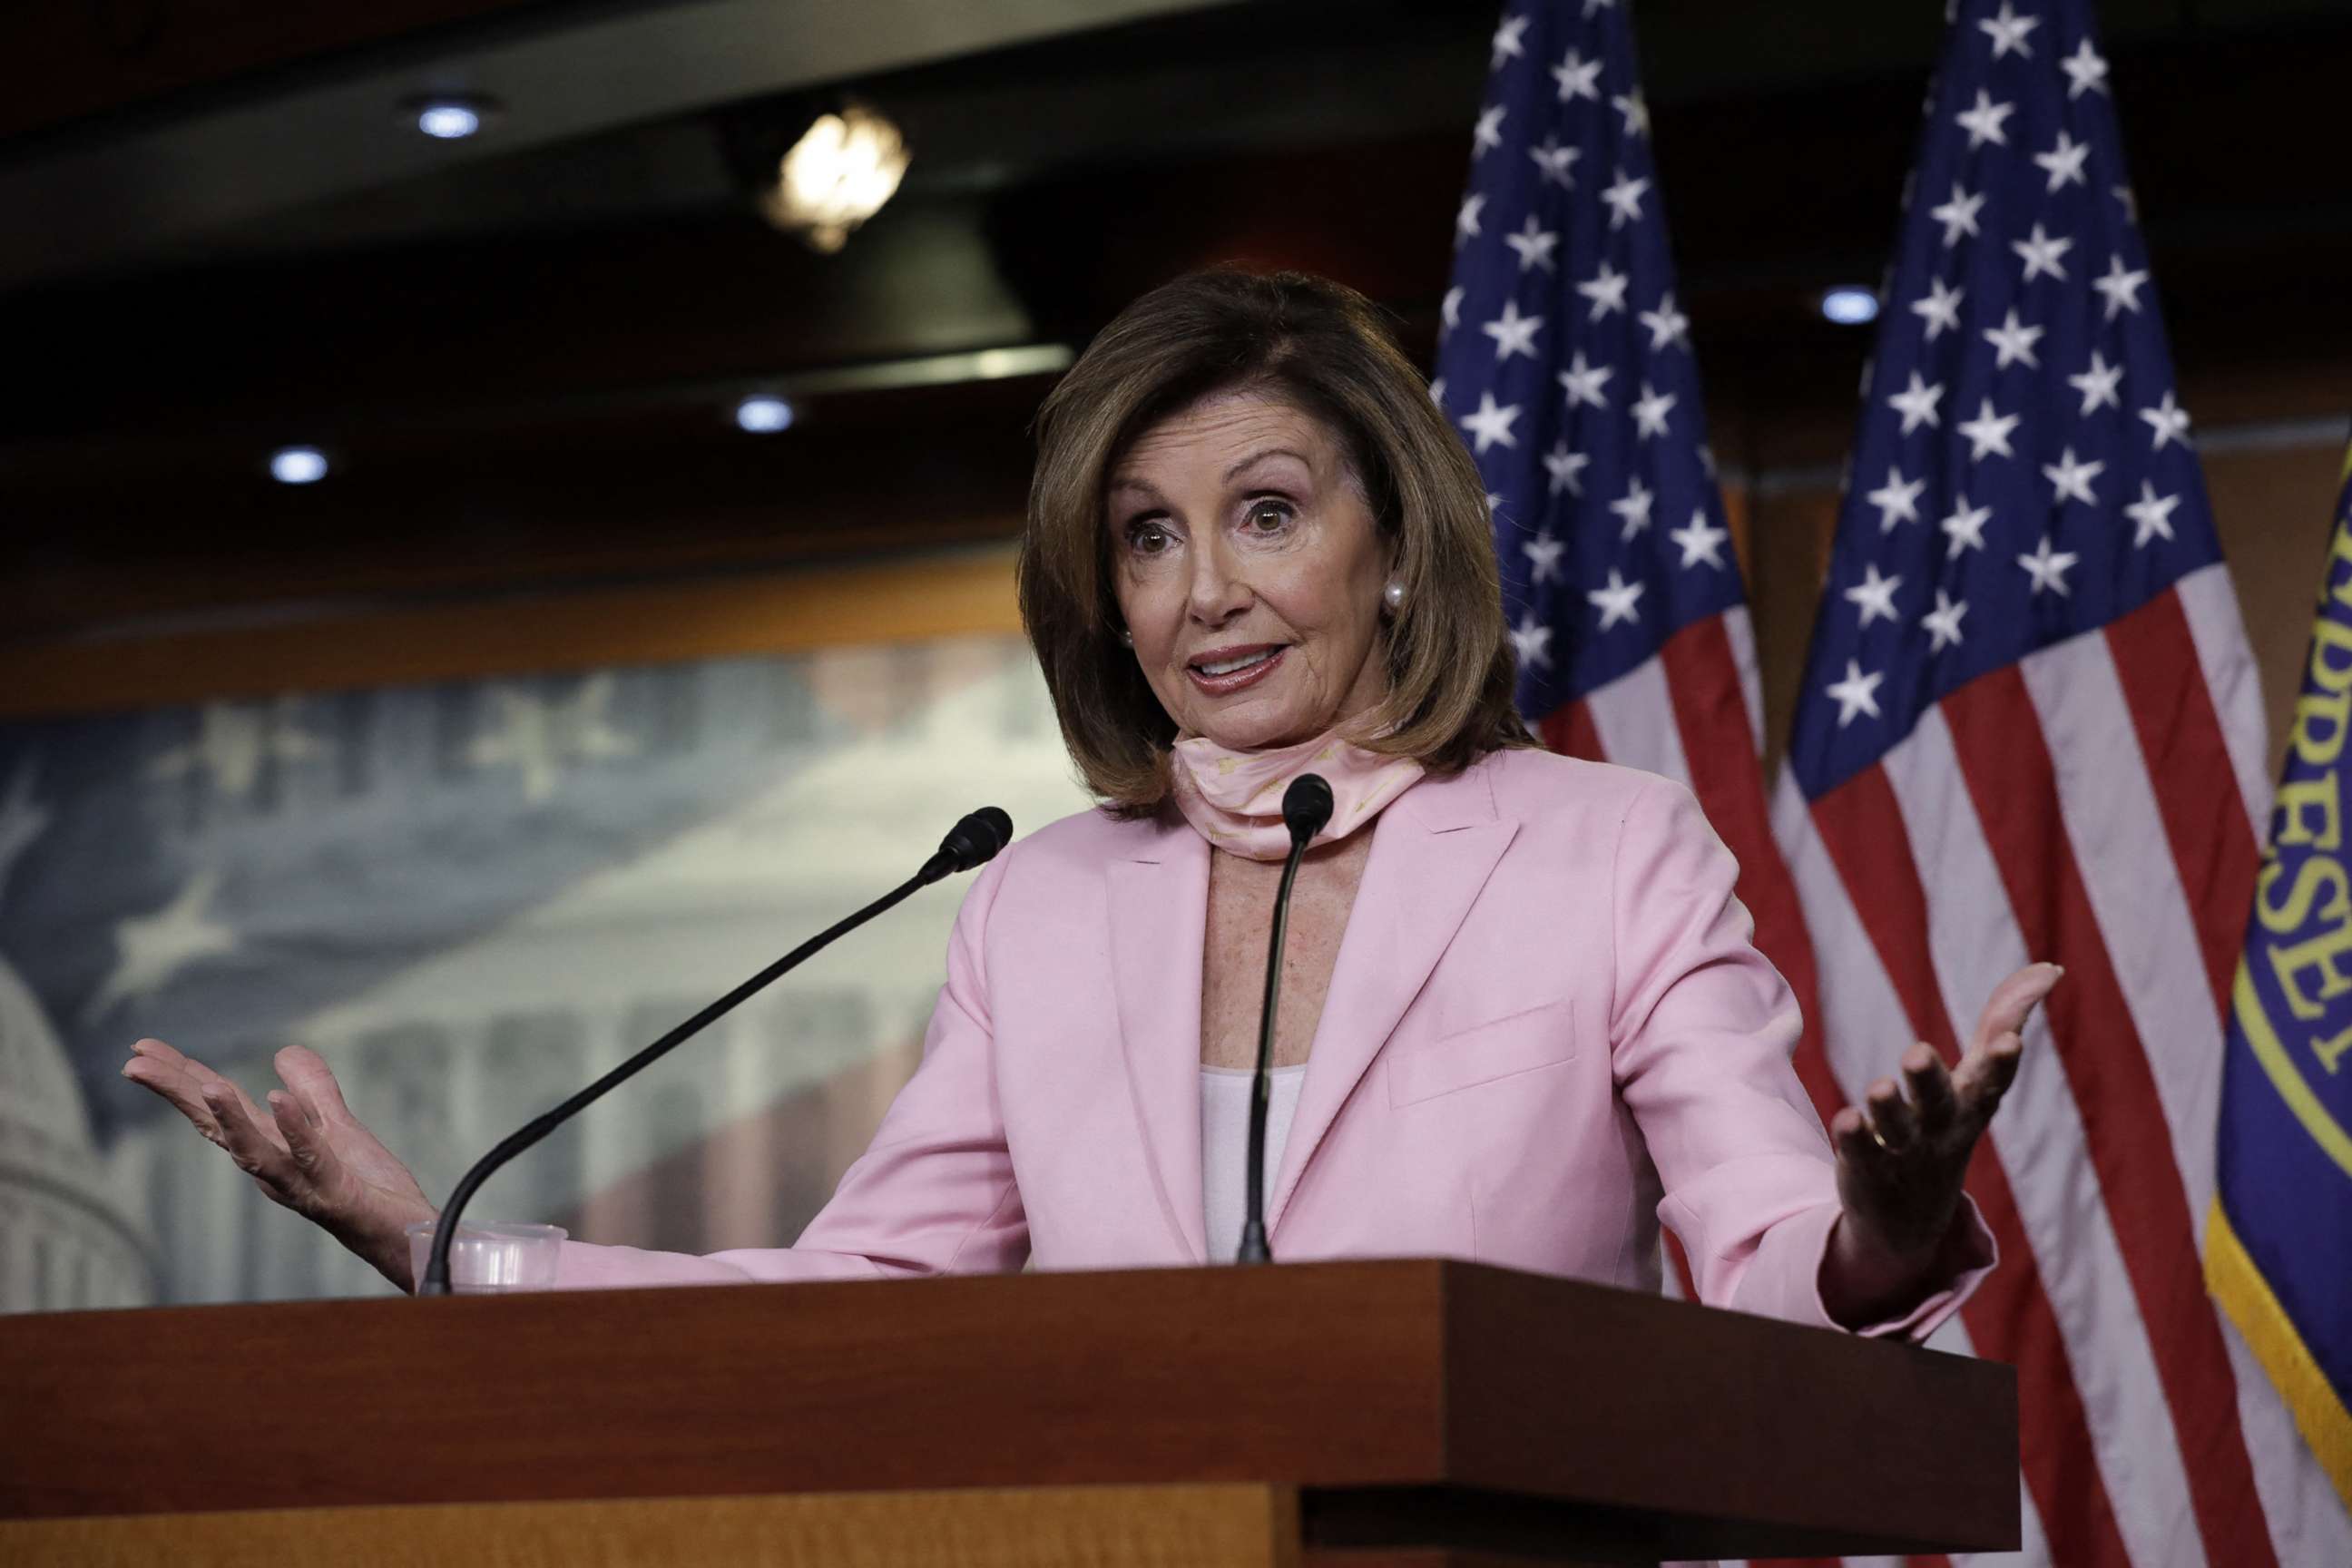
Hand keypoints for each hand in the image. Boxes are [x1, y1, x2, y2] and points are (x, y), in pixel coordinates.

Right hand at [121, 1038, 435, 1290]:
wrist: (401, 1229)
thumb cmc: (363, 1184)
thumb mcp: (335, 1125)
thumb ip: (312, 1090)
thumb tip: (284, 1051)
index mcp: (269, 1144)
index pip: (217, 1106)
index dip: (181, 1077)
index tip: (141, 1049)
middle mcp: (271, 1165)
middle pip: (216, 1126)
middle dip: (178, 1094)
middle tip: (134, 1064)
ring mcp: (297, 1182)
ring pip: (253, 1150)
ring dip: (229, 1118)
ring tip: (207, 1084)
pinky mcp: (331, 1191)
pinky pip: (308, 1158)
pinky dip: (293, 1130)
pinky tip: (279, 1099)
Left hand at [1823, 962, 2060, 1321]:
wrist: (1908, 1223)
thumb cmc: (1947, 1126)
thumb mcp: (1977, 1081)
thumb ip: (2005, 1022)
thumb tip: (2049, 970)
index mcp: (1969, 1105)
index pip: (1990, 1084)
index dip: (2002, 1065)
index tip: (2012, 1043)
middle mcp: (1938, 1129)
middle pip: (1937, 1103)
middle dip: (1929, 1079)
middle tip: (1917, 1052)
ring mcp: (1903, 1154)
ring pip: (1895, 1130)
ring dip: (1888, 1108)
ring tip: (1879, 1087)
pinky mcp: (1865, 1171)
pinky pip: (1859, 1154)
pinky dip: (1854, 1138)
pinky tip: (1847, 1119)